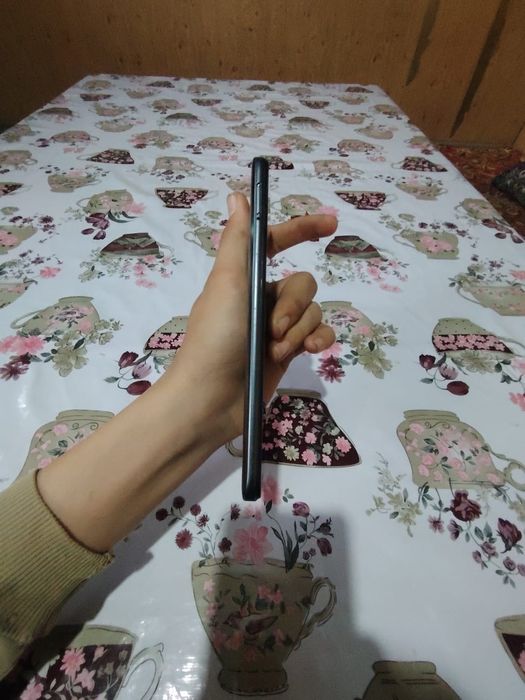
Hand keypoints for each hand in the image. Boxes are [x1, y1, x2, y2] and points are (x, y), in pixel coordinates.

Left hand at [171, 192, 336, 441]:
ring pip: (312, 312)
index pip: (276, 242)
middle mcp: (262, 298)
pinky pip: (318, 336)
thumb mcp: (227, 283)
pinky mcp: (287, 353)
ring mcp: (276, 327)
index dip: (303, 229)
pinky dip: (316, 342)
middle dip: (293, 305)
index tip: (332, 224)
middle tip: (272, 328)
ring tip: (274, 351)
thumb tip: (237, 195)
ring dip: (297, 331)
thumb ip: (238, 240)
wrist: (211, 398)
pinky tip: (309, 353)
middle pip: (303, 284)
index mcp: (244, 277)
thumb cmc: (215, 337)